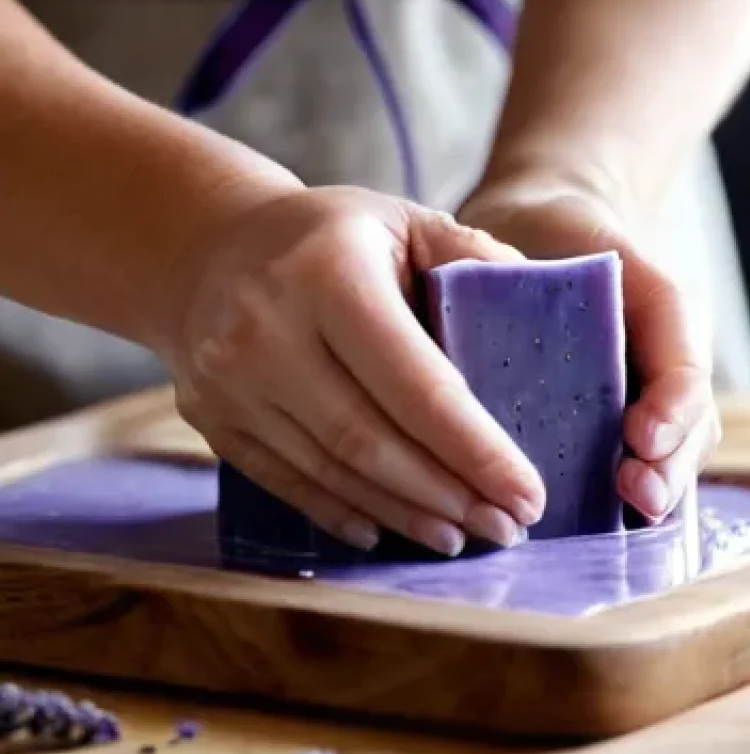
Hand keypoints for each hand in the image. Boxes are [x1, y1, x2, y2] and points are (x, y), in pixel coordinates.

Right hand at [156, 186, 546, 556]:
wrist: (208, 247)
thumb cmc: (329, 234)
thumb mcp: (401, 219)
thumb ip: (470, 256)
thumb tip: (537, 307)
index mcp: (329, 274)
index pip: (415, 382)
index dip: (475, 448)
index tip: (527, 493)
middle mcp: (268, 330)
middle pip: (370, 441)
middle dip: (448, 495)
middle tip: (508, 526)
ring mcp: (230, 381)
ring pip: (331, 471)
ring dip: (404, 513)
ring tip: (462, 534)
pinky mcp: (212, 418)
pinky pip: (286, 481)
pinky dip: (343, 511)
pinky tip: (389, 528)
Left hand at [459, 178, 720, 523]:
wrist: (553, 235)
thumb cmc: (552, 234)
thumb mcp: (545, 230)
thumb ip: (523, 271)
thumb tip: (490, 326)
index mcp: (659, 305)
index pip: (683, 361)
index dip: (672, 406)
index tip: (640, 438)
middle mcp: (665, 356)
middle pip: (690, 421)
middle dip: (671, 466)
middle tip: (639, 494)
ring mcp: (651, 392)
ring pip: (673, 449)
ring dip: (658, 487)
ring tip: (632, 515)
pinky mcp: (623, 421)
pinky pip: (640, 462)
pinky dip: (627, 498)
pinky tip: (594, 526)